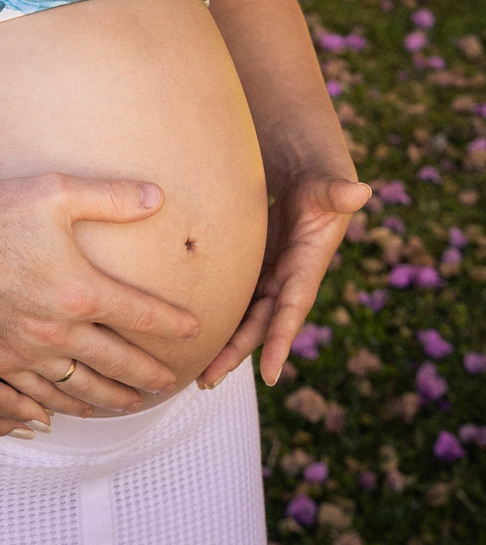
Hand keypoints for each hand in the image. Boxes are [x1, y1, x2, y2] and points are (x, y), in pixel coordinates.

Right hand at [0, 174, 200, 416]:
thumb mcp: (56, 193)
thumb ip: (110, 197)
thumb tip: (157, 196)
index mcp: (80, 291)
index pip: (141, 314)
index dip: (172, 324)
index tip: (193, 329)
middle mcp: (61, 332)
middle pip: (120, 363)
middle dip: (150, 374)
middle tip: (172, 382)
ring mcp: (31, 353)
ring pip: (85, 389)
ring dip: (115, 399)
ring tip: (134, 403)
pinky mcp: (2, 363)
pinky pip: (41, 397)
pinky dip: (65, 407)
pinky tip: (72, 410)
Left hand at [196, 171, 371, 390]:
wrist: (310, 180)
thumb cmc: (322, 183)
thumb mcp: (329, 187)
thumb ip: (339, 192)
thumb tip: (360, 191)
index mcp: (307, 267)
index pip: (292, 309)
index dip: (281, 340)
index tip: (269, 376)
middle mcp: (288, 281)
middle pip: (260, 324)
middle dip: (236, 353)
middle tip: (207, 379)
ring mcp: (270, 277)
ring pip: (245, 318)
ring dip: (225, 345)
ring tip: (198, 374)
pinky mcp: (255, 268)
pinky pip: (236, 298)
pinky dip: (221, 318)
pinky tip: (198, 337)